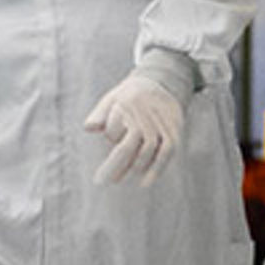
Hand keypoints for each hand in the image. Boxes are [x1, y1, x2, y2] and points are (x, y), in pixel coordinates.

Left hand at [84, 72, 185, 187]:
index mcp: (127, 103)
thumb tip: (89, 128)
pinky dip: (157, 168)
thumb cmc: (129, 96)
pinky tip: (145, 182)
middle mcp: (145, 113)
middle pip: (129, 144)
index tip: (102, 141)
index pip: (113, 131)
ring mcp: (162, 122)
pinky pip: (167, 151)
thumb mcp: (111, 99)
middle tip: (104, 180)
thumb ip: (99, 115)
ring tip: (119, 178)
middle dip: (116, 165)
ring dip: (134, 167)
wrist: (163, 81)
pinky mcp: (175, 128)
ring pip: (148, 149)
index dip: (109, 139)